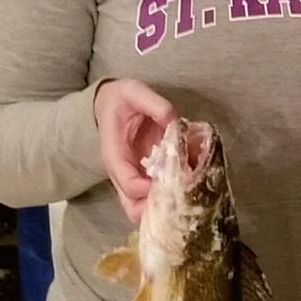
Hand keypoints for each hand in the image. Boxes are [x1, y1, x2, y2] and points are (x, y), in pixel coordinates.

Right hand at [93, 78, 177, 221]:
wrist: (111, 103)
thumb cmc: (121, 100)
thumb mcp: (134, 91)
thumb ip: (154, 103)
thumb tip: (175, 121)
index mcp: (114, 155)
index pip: (130, 185)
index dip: (151, 189)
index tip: (174, 179)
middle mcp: (122, 173)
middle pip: (133, 209)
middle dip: (158, 208)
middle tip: (183, 193)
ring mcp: (133, 178)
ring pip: (145, 209)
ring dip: (166, 205)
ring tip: (189, 188)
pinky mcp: (145, 177)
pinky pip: (155, 197)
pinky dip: (171, 195)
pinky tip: (190, 180)